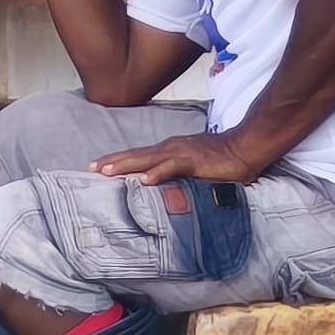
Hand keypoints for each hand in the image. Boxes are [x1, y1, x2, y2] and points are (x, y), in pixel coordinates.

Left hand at [92, 132, 261, 185]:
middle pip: (135, 155)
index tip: (96, 167)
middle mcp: (170, 148)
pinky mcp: (194, 161)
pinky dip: (158, 173)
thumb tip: (159, 187)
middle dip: (112, 162)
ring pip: (147, 159)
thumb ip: (175, 175)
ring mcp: (181, 153)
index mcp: (168, 150)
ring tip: (106, 172)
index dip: (117, 160)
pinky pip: (172, 167)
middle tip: (90, 169)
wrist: (245, 148)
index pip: (137, 155)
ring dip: (126, 165)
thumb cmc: (220, 160)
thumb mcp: (191, 167)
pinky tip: (144, 181)